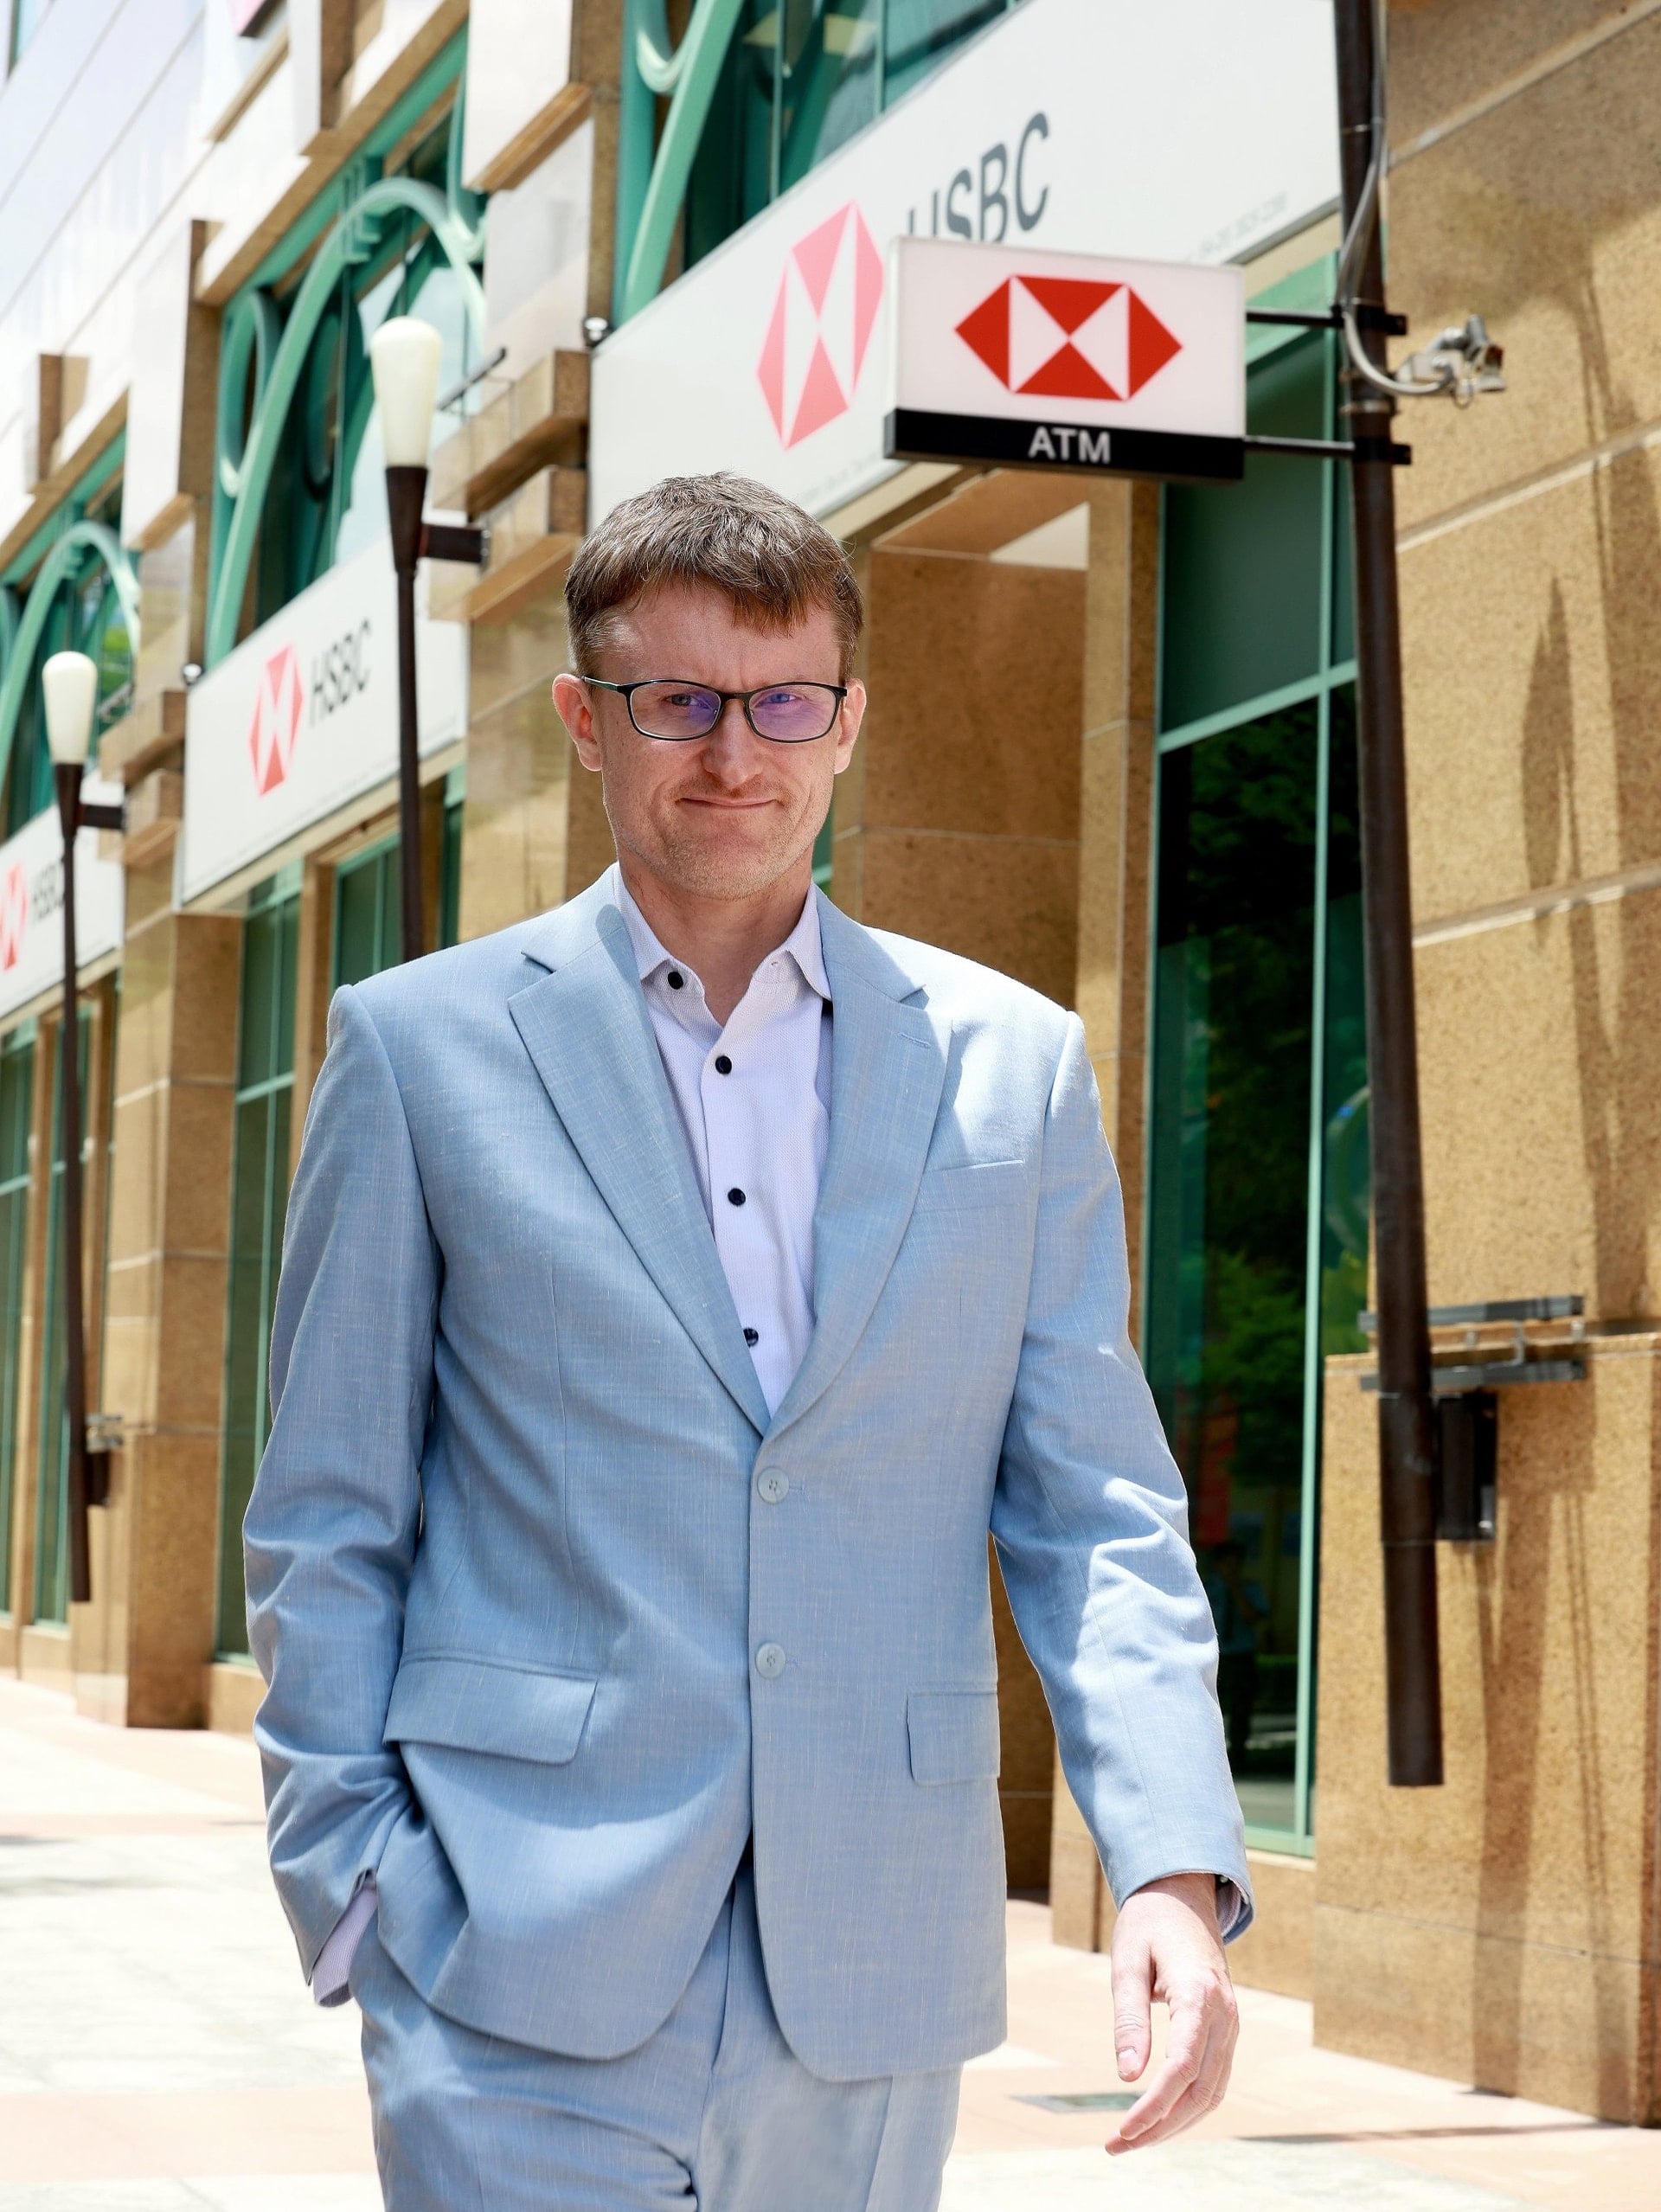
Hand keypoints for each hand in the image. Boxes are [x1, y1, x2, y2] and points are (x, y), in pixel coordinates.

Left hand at [1104, 1871, 1237, 2155]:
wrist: (1182, 1896)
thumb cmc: (1148, 1925)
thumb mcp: (1127, 1963)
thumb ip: (1129, 2019)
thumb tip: (1127, 2077)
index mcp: (1198, 1993)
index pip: (1182, 2065)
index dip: (1155, 2105)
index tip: (1123, 2129)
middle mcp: (1224, 2014)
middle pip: (1200, 2090)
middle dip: (1160, 2125)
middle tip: (1117, 2145)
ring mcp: (1231, 2024)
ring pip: (1211, 2092)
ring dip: (1175, 2123)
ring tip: (1132, 2140)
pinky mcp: (1226, 2031)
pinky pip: (1214, 2080)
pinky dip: (1188, 2106)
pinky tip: (1159, 2119)